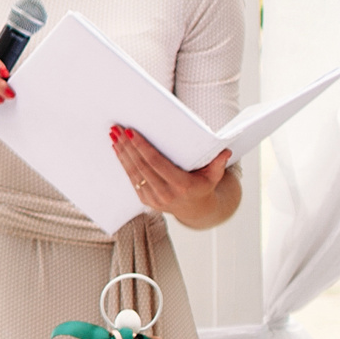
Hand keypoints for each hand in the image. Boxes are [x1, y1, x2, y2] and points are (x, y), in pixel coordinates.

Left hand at [111, 127, 233, 222]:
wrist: (196, 210)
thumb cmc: (204, 186)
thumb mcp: (214, 176)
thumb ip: (218, 163)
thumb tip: (225, 151)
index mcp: (181, 186)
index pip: (156, 163)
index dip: (142, 147)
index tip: (131, 132)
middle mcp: (165, 194)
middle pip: (141, 166)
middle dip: (127, 146)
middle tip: (117, 128)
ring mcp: (153, 198)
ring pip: (133, 172)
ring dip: (122, 152)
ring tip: (114, 135)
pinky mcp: (145, 199)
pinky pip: (131, 178)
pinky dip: (123, 162)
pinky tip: (118, 149)